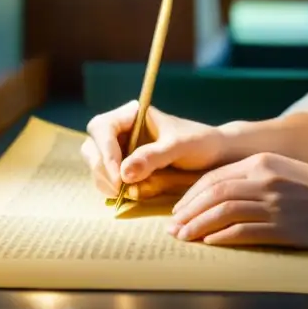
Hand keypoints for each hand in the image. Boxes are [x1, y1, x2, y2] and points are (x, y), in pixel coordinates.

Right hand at [80, 100, 229, 199]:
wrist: (214, 157)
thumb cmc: (200, 143)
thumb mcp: (180, 147)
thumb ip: (153, 157)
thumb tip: (124, 173)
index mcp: (132, 114)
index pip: (101, 127)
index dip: (105, 152)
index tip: (119, 176)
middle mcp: (122, 130)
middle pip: (92, 147)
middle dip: (103, 169)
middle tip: (120, 190)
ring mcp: (120, 150)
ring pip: (97, 166)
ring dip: (107, 182)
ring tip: (130, 193)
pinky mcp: (124, 168)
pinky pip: (107, 180)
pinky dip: (114, 190)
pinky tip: (133, 194)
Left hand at [167, 152, 307, 248]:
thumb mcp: (284, 171)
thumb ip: (254, 177)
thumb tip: (222, 193)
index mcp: (262, 162)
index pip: (214, 177)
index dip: (191, 194)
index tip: (179, 209)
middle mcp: (263, 180)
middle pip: (212, 194)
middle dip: (187, 211)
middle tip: (172, 226)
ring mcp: (271, 204)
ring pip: (221, 212)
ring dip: (197, 226)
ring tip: (183, 238)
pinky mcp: (280, 227)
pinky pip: (241, 232)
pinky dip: (220, 238)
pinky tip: (209, 244)